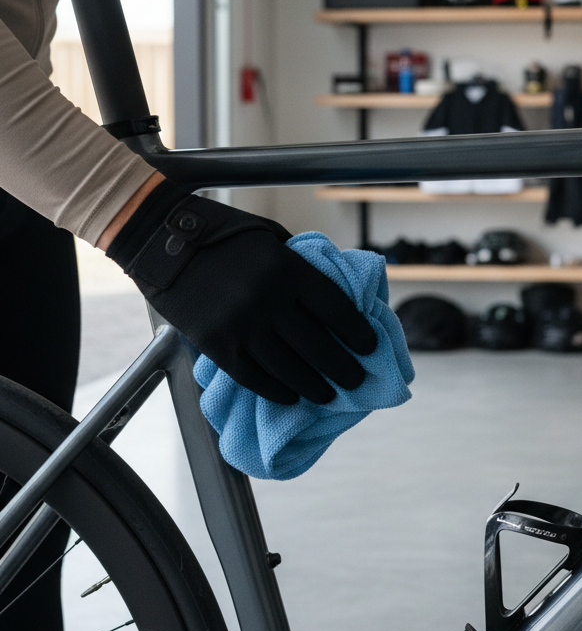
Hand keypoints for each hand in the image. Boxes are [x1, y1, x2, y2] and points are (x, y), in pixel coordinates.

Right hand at [106, 179, 376, 404]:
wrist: (161, 239)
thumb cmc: (223, 235)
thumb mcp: (272, 240)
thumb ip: (300, 268)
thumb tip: (332, 301)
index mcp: (288, 269)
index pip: (336, 310)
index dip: (358, 333)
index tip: (370, 346)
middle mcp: (268, 300)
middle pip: (318, 346)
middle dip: (343, 368)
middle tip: (357, 380)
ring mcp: (240, 325)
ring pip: (288, 369)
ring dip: (313, 386)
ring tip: (326, 394)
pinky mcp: (215, 344)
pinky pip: (253, 377)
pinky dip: (275, 390)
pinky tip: (290, 395)